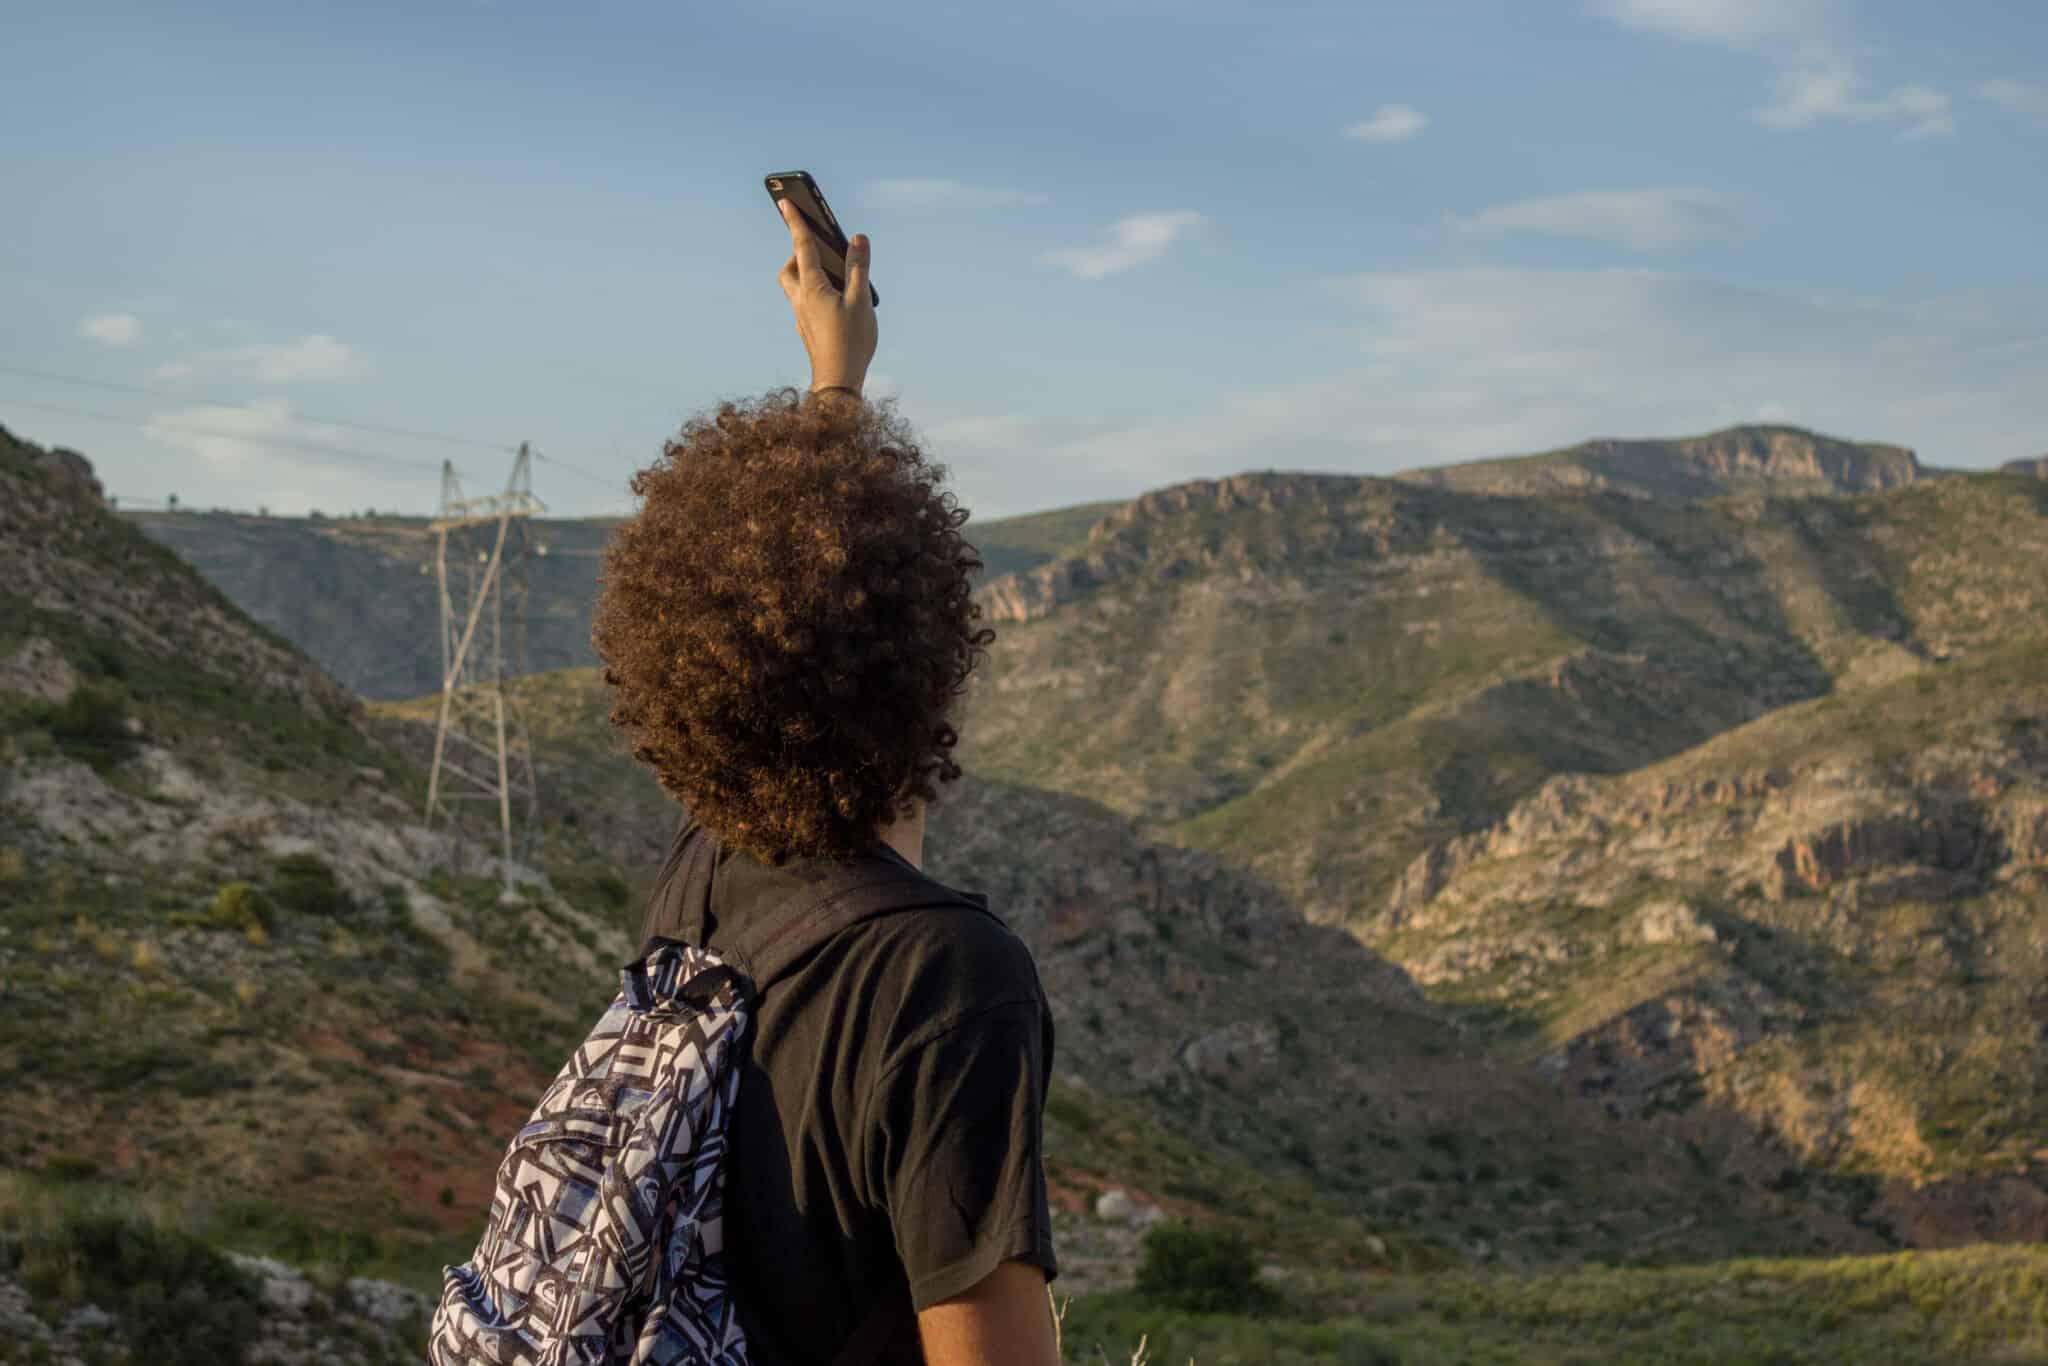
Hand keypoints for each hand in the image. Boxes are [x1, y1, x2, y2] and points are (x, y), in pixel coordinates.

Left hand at [777, 198, 877, 393]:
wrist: (838, 382)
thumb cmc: (851, 342)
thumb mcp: (860, 301)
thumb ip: (858, 268)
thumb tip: (857, 237)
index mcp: (812, 287)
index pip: (801, 246)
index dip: (795, 222)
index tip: (785, 201)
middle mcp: (800, 300)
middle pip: (790, 269)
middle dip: (799, 254)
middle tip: (817, 248)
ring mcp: (802, 317)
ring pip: (795, 288)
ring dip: (806, 275)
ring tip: (832, 276)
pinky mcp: (808, 331)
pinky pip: (804, 304)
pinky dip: (814, 294)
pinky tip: (834, 305)